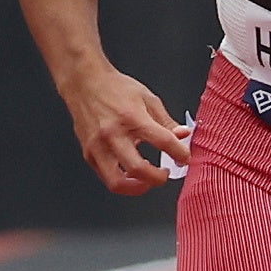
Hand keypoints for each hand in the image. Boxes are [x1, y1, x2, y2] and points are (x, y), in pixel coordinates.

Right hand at [63, 70, 189, 194]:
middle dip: (158, 178)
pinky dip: (121, 180)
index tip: (186, 158)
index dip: (180, 153)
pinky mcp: (88, 153)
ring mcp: (97, 146)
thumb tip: (184, 135)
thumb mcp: (148, 99)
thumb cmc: (116, 88)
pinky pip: (105, 176)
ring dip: (137, 187)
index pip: (163, 142)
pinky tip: (131, 173)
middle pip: (138, 169)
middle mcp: (112, 135)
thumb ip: (167, 121)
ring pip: (116, 181)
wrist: (84, 83)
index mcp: (132, 118)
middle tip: (166, 174)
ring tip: (148, 180)